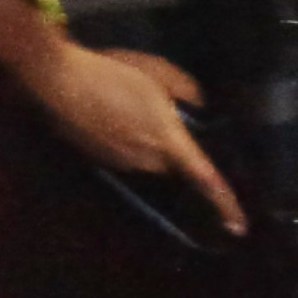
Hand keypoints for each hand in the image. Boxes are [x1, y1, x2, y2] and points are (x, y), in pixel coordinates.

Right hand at [23, 43, 245, 236]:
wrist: (58, 81)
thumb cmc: (111, 73)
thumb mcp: (156, 71)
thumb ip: (185, 91)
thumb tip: (196, 106)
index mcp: (168, 141)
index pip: (205, 178)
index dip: (225, 204)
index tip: (239, 227)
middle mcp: (147, 161)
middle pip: (172, 165)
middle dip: (173, 149)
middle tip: (161, 118)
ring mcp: (120, 163)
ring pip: (147, 160)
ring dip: (145, 142)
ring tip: (128, 110)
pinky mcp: (98, 160)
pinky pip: (124, 156)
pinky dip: (124, 140)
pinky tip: (108, 114)